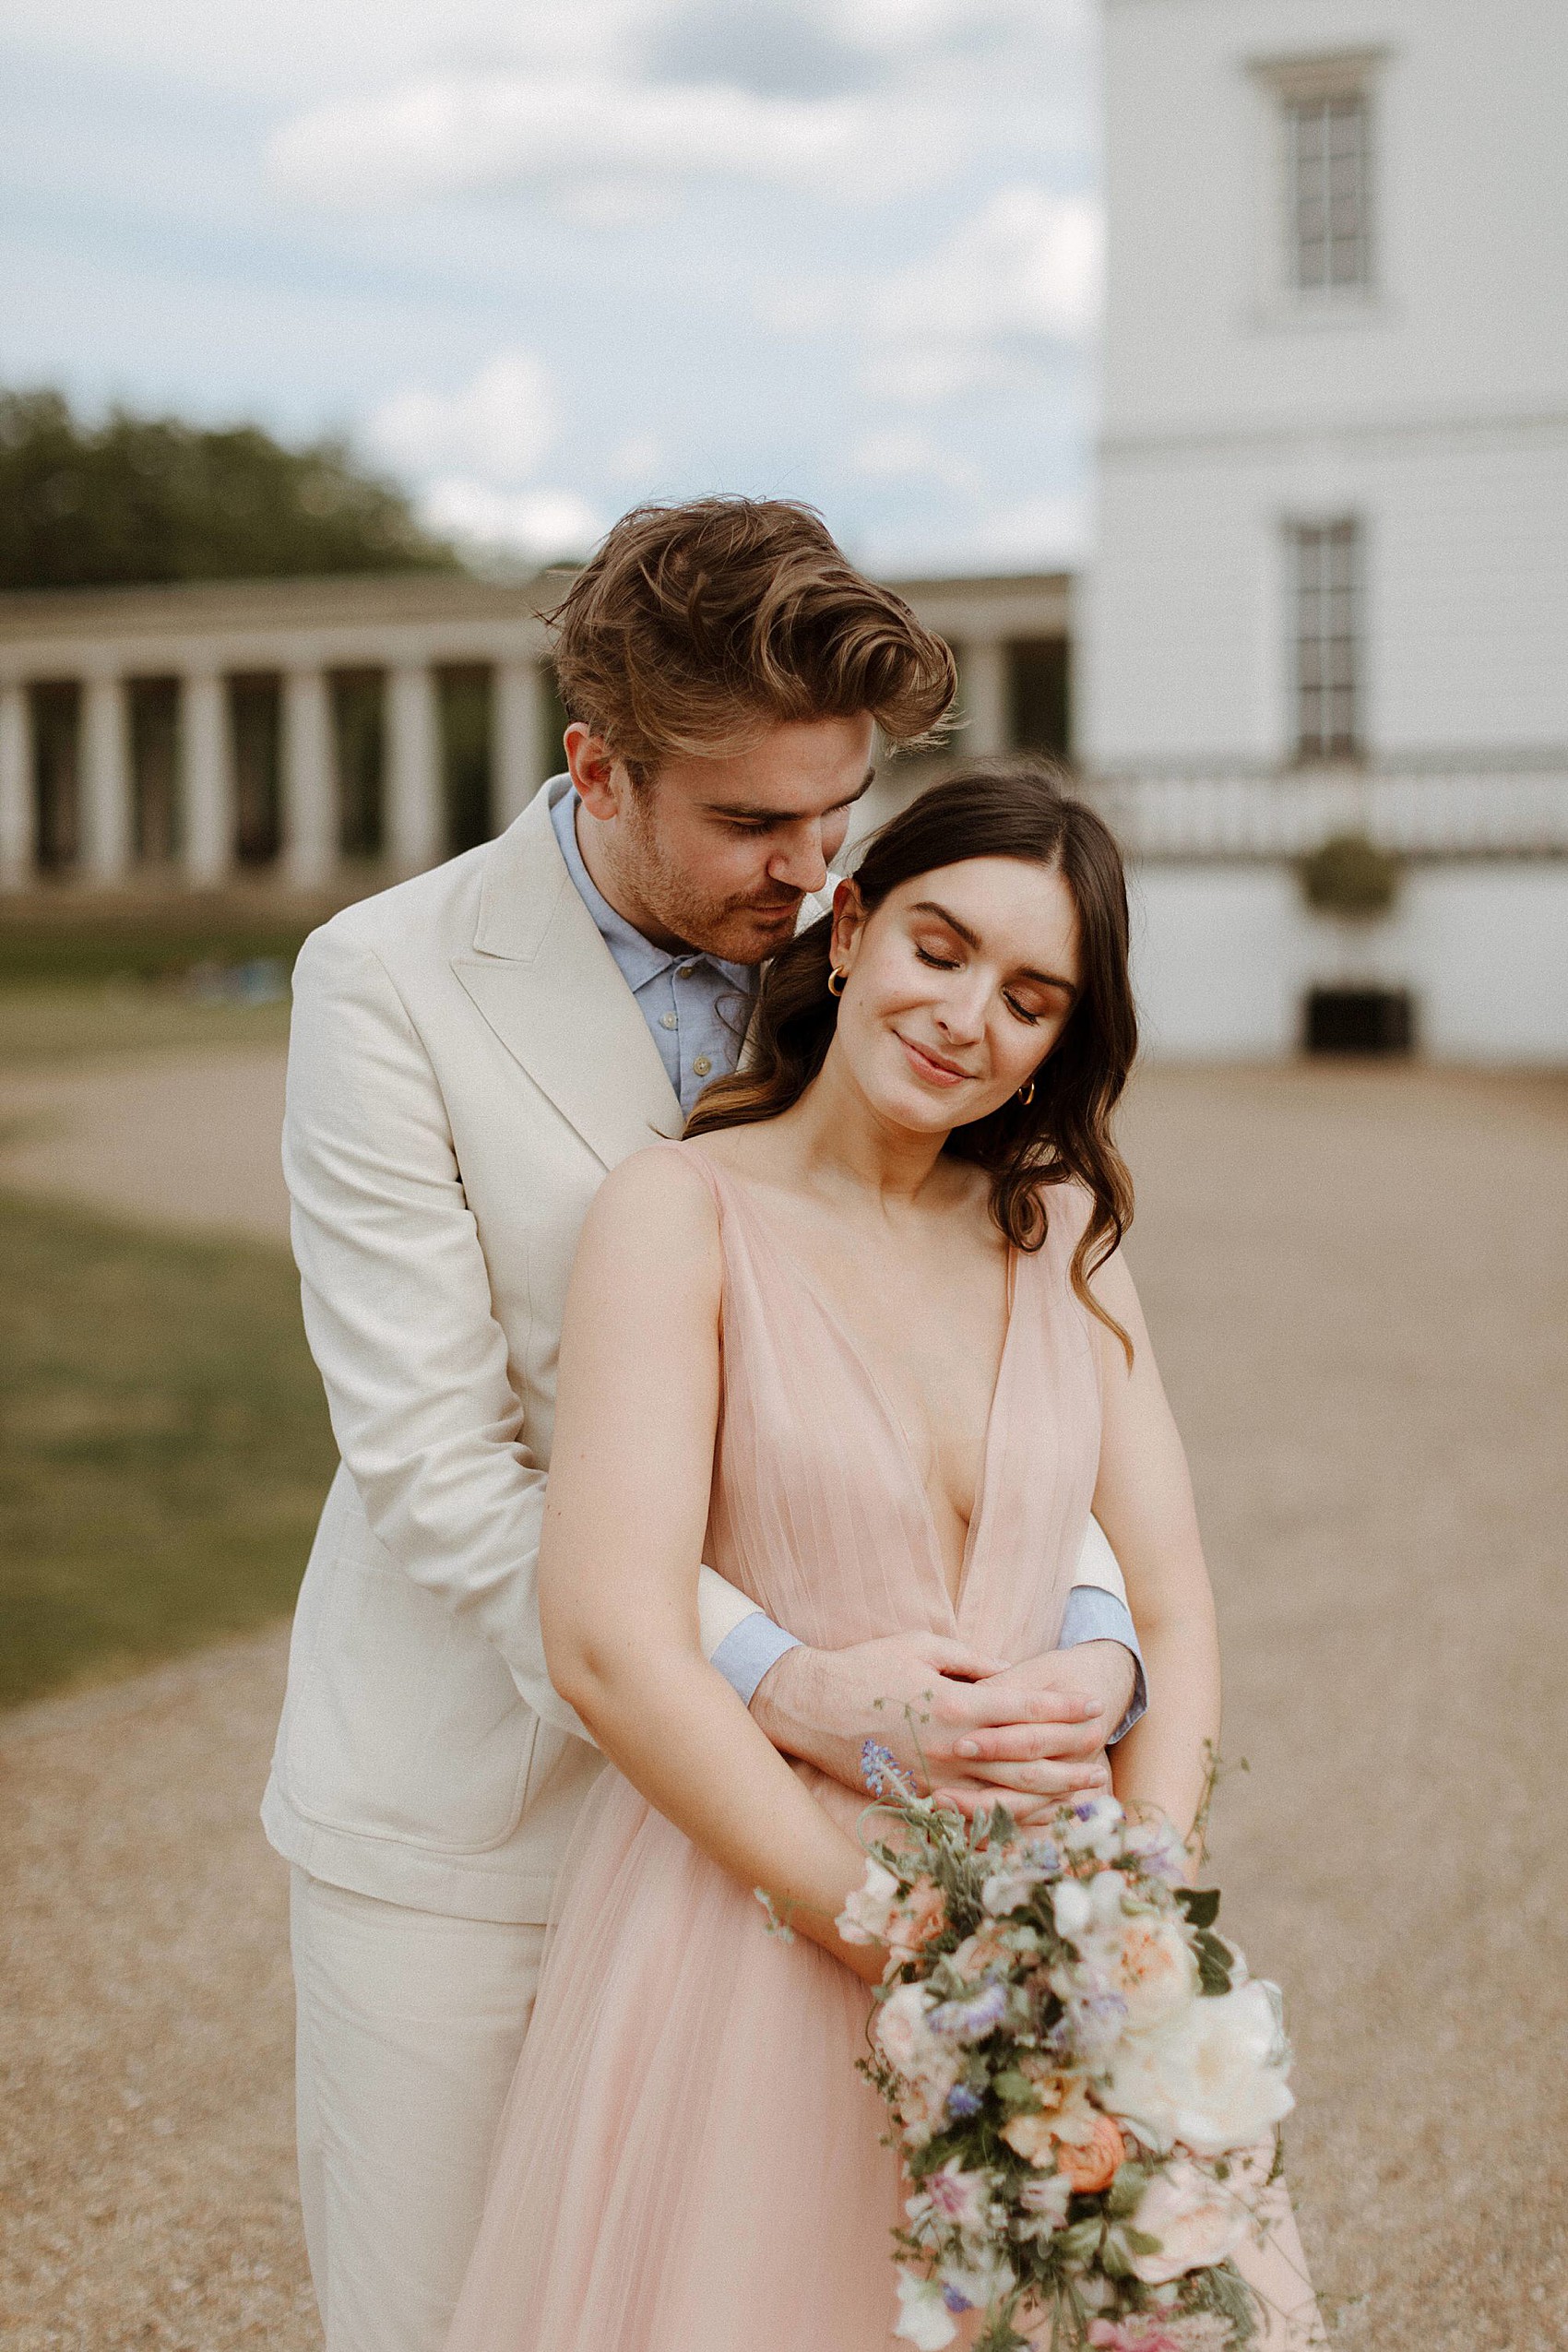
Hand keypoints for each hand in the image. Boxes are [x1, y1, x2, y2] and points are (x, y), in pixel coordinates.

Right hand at [749, 1631, 1110, 1812]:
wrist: (810, 1707)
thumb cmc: (865, 1667)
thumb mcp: (921, 1647)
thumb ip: (973, 1661)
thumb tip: (1012, 1672)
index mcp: (955, 1705)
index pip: (1024, 1708)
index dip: (1063, 1708)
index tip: (1093, 1705)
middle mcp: (952, 1748)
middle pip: (1026, 1759)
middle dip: (1070, 1757)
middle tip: (1102, 1755)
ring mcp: (938, 1780)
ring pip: (1008, 1794)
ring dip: (1053, 1793)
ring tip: (1083, 1790)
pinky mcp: (922, 1798)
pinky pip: (976, 1813)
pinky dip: (1011, 1817)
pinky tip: (1036, 1817)